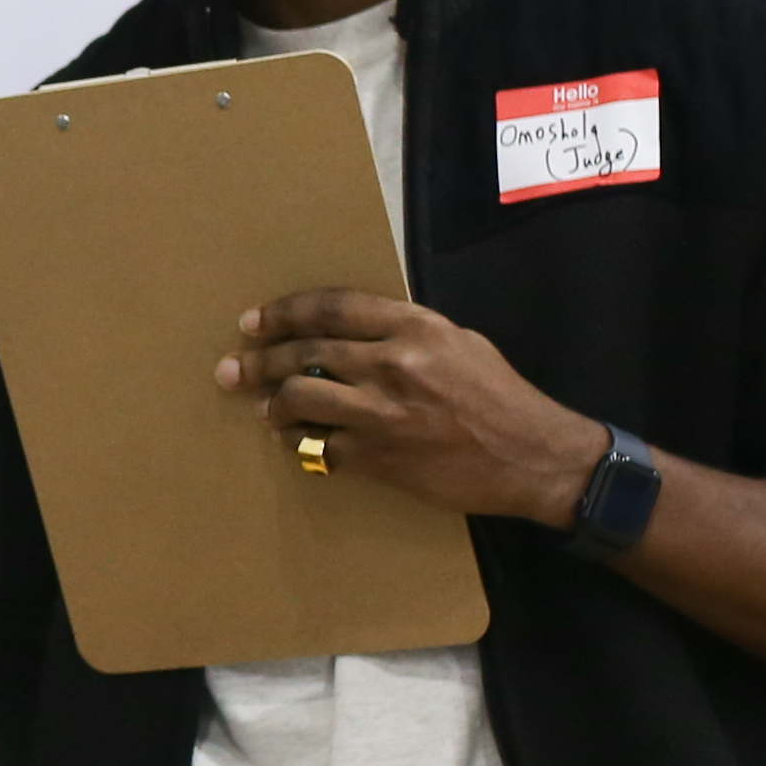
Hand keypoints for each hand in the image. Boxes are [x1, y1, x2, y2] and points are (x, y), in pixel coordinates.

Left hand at [222, 289, 604, 526]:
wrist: (531, 455)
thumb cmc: (501, 397)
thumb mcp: (459, 343)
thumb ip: (406, 333)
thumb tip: (356, 336)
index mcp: (413, 327)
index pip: (331, 308)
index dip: (284, 313)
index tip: (255, 322)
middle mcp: (392, 364)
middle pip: (306, 353)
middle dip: (260, 360)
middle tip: (233, 367)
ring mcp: (382, 412)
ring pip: (301, 399)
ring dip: (271, 404)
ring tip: (261, 408)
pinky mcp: (380, 456)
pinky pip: (320, 447)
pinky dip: (300, 444)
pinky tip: (293, 442)